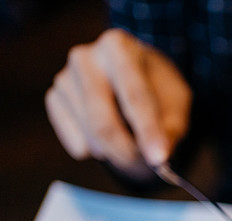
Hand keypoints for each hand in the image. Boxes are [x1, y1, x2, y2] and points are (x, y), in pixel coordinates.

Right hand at [45, 29, 191, 176]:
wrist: (132, 76)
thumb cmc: (157, 88)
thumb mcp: (177, 102)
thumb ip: (171, 127)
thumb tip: (159, 157)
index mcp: (119, 46)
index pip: (134, 95)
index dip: (148, 130)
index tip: (159, 158)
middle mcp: (85, 57)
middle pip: (103, 121)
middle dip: (128, 151)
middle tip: (150, 165)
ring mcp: (65, 78)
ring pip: (91, 136)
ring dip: (117, 152)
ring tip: (133, 141)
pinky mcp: (54, 99)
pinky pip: (78, 143)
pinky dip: (100, 152)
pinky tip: (111, 136)